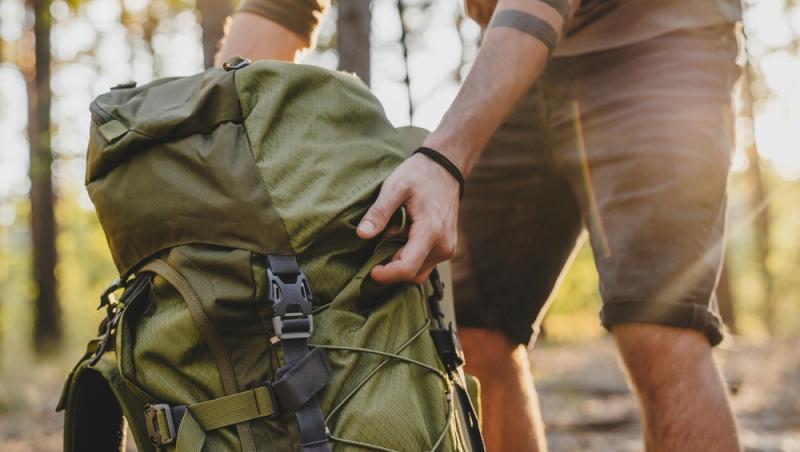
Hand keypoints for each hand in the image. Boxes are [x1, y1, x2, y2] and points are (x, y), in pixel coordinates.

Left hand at [357, 153, 460, 283]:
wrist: (445, 169)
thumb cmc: (419, 175)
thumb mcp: (395, 187)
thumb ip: (379, 212)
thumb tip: (362, 234)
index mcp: (431, 231)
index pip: (407, 267)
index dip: (386, 274)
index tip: (370, 270)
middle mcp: (443, 245)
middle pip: (412, 274)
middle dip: (391, 269)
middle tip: (373, 253)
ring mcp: (447, 248)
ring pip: (418, 272)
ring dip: (400, 264)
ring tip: (388, 241)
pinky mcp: (446, 248)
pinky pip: (425, 264)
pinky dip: (409, 258)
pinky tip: (400, 239)